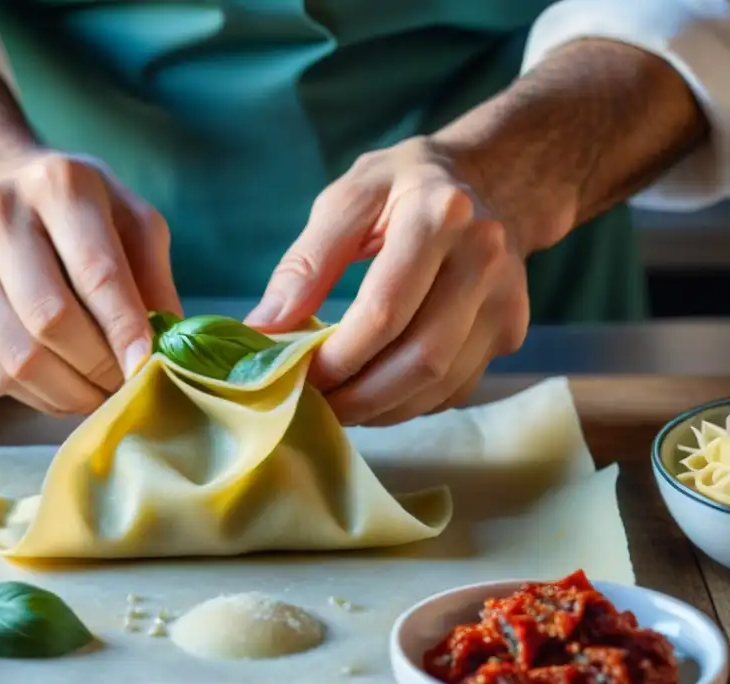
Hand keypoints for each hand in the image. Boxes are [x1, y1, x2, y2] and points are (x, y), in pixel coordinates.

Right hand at [0, 151, 179, 414]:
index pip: (95, 272)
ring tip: (99, 390)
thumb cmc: (81, 214)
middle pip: (49, 321)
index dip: (124, 328)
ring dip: (69, 392)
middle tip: (127, 384)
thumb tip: (167, 344)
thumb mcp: (131, 221)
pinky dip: (38, 396)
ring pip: (16, 361)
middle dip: (98, 367)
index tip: (148, 365)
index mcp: (56, 186)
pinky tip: (62, 382)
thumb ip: (154, 277)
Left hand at [246, 137, 529, 425]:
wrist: (492, 182)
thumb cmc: (404, 188)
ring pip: (441, 384)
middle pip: (421, 358)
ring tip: (338, 403)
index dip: (337, 357)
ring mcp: (505, 300)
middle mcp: (484, 260)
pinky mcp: (511, 331)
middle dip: (360, 397)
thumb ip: (305, 262)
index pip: (384, 311)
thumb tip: (264, 327)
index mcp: (438, 217)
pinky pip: (456, 388)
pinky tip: (376, 393)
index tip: (298, 376)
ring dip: (382, 409)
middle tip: (315, 405)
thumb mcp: (348, 198)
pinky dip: (409, 404)